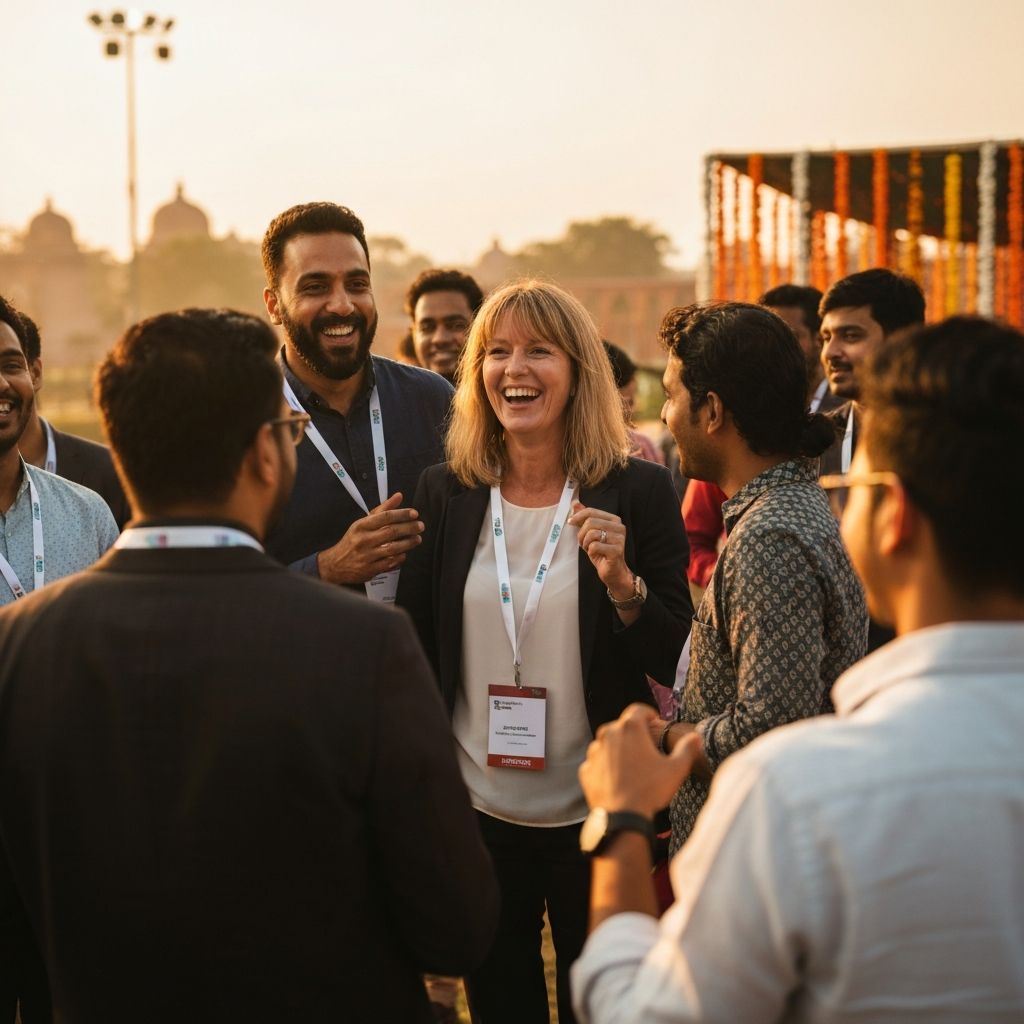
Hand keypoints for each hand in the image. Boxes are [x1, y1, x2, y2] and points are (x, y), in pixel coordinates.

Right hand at [316, 492, 423, 584]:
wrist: (336, 564)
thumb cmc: (353, 541)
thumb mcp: (363, 523)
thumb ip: (382, 509)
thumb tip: (398, 496)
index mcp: (361, 526)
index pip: (385, 516)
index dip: (402, 514)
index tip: (414, 513)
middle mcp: (364, 540)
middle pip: (391, 531)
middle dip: (409, 528)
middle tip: (420, 526)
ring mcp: (367, 556)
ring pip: (393, 548)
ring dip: (408, 543)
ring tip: (417, 539)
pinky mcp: (370, 569)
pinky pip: (390, 562)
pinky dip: (400, 557)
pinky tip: (405, 553)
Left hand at [567, 502, 632, 595]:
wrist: (612, 571)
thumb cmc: (601, 551)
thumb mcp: (590, 533)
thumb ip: (585, 518)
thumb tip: (575, 503)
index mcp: (614, 520)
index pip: (592, 511)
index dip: (578, 516)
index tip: (570, 522)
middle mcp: (619, 527)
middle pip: (590, 522)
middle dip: (581, 534)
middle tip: (583, 543)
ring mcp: (619, 539)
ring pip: (591, 534)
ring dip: (585, 543)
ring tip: (590, 549)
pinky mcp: (617, 550)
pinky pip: (594, 546)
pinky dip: (590, 552)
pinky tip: (596, 555)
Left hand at [579, 704, 701, 817]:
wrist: (622, 818)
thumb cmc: (649, 790)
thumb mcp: (676, 769)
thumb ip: (687, 749)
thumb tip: (695, 737)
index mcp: (630, 728)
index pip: (638, 709)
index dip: (648, 714)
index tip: (654, 722)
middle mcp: (608, 734)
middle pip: (622, 726)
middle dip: (633, 733)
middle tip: (646, 748)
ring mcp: (595, 752)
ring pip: (607, 743)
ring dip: (618, 749)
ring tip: (632, 765)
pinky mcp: (586, 769)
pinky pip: (597, 762)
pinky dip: (606, 766)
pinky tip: (618, 778)